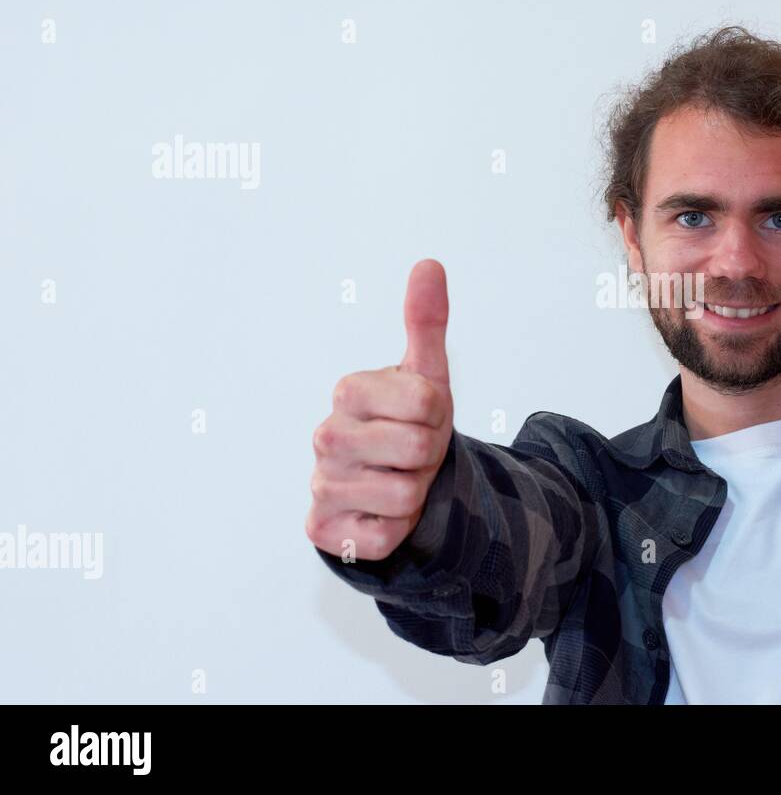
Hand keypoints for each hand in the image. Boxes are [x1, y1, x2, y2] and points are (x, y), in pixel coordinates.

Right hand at [305, 259, 453, 560]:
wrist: (396, 481)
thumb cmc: (410, 422)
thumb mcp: (427, 374)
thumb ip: (427, 322)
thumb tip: (430, 264)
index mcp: (349, 391)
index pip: (425, 401)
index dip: (438, 413)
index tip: (425, 415)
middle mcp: (325, 436)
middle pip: (416, 446)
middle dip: (429, 454)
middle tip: (415, 452)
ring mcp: (321, 485)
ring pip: (403, 495)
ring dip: (416, 492)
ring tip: (401, 478)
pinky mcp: (324, 531)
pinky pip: (383, 536)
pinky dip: (397, 528)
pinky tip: (382, 513)